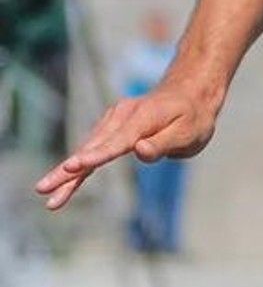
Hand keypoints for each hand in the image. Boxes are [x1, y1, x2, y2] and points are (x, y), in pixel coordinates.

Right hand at [36, 78, 222, 210]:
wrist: (191, 92)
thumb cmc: (193, 117)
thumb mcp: (189, 134)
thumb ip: (164, 144)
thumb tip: (139, 152)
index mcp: (143, 118)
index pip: (117, 142)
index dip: (95, 156)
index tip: (73, 167)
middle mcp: (123, 115)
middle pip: (93, 147)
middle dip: (67, 170)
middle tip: (43, 189)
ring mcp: (115, 119)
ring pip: (88, 148)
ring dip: (67, 172)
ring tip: (47, 194)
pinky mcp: (112, 127)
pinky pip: (93, 147)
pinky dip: (79, 164)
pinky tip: (64, 180)